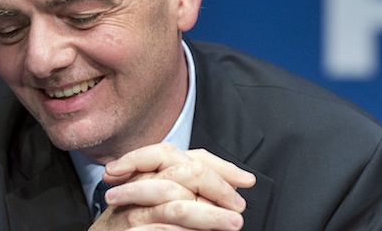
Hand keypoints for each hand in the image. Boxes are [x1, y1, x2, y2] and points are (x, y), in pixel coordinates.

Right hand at [89, 143, 255, 229]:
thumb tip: (235, 182)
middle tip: (239, 207)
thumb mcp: (163, 195)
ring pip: (178, 204)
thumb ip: (191, 186)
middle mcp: (145, 182)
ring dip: (210, 216)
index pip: (194, 158)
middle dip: (219, 189)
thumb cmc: (136, 217)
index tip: (247, 181)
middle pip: (188, 173)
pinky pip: (161, 230)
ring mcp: (135, 207)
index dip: (223, 168)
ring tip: (233, 224)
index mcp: (155, 169)